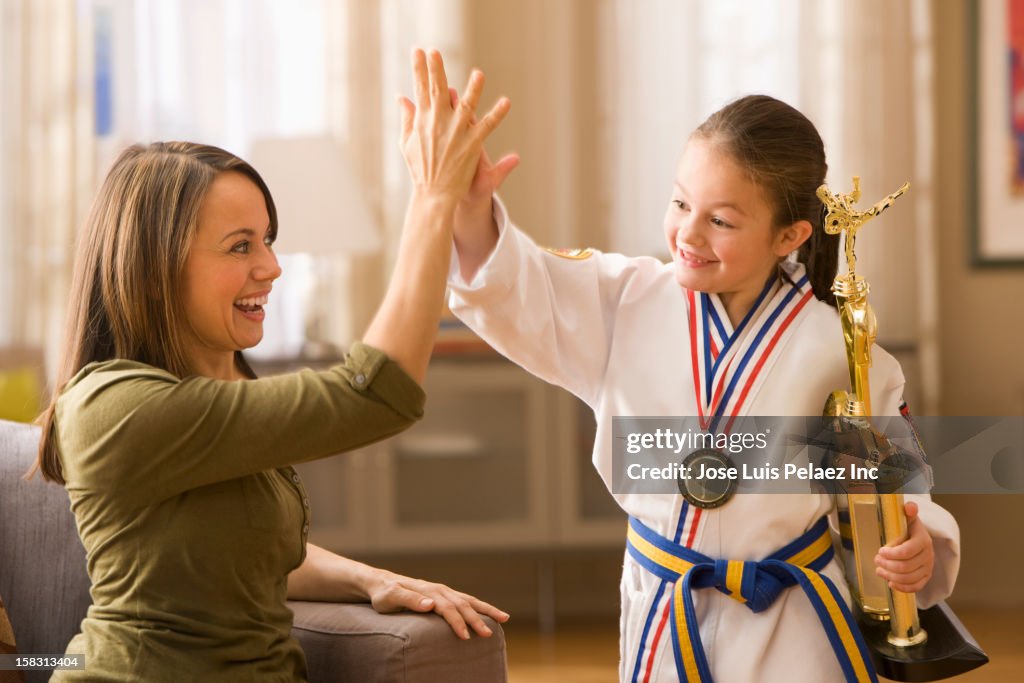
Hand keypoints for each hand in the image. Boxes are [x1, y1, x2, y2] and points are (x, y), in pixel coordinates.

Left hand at [365, 569, 509, 639]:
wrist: (381, 582)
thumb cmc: (384, 594)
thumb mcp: (390, 598)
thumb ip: (409, 600)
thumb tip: (431, 605)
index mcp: (428, 591)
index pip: (447, 608)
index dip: (457, 622)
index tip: (465, 637)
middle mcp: (439, 590)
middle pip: (462, 604)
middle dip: (477, 620)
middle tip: (488, 635)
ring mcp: (443, 591)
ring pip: (469, 600)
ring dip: (486, 610)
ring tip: (504, 619)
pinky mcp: (444, 594)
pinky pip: (466, 600)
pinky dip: (480, 606)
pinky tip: (489, 613)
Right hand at [397, 49, 510, 204]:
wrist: (434, 193)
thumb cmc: (420, 167)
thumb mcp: (407, 141)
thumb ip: (407, 117)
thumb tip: (401, 98)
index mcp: (423, 121)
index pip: (420, 89)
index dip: (419, 69)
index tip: (418, 51)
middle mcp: (439, 124)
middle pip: (437, 91)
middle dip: (435, 70)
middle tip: (434, 51)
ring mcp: (456, 133)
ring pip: (466, 105)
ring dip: (473, 89)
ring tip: (479, 73)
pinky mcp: (472, 145)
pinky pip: (487, 126)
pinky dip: (497, 114)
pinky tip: (506, 102)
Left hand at [875, 501, 933, 592]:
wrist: (919, 537)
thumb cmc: (909, 527)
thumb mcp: (908, 517)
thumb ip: (908, 510)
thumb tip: (910, 507)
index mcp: (923, 540)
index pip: (907, 551)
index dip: (892, 554)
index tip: (880, 550)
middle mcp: (928, 555)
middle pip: (906, 567)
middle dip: (888, 565)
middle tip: (876, 559)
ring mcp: (928, 568)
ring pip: (909, 578)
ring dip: (891, 576)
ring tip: (879, 570)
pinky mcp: (926, 577)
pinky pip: (916, 587)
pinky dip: (902, 587)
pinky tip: (890, 582)